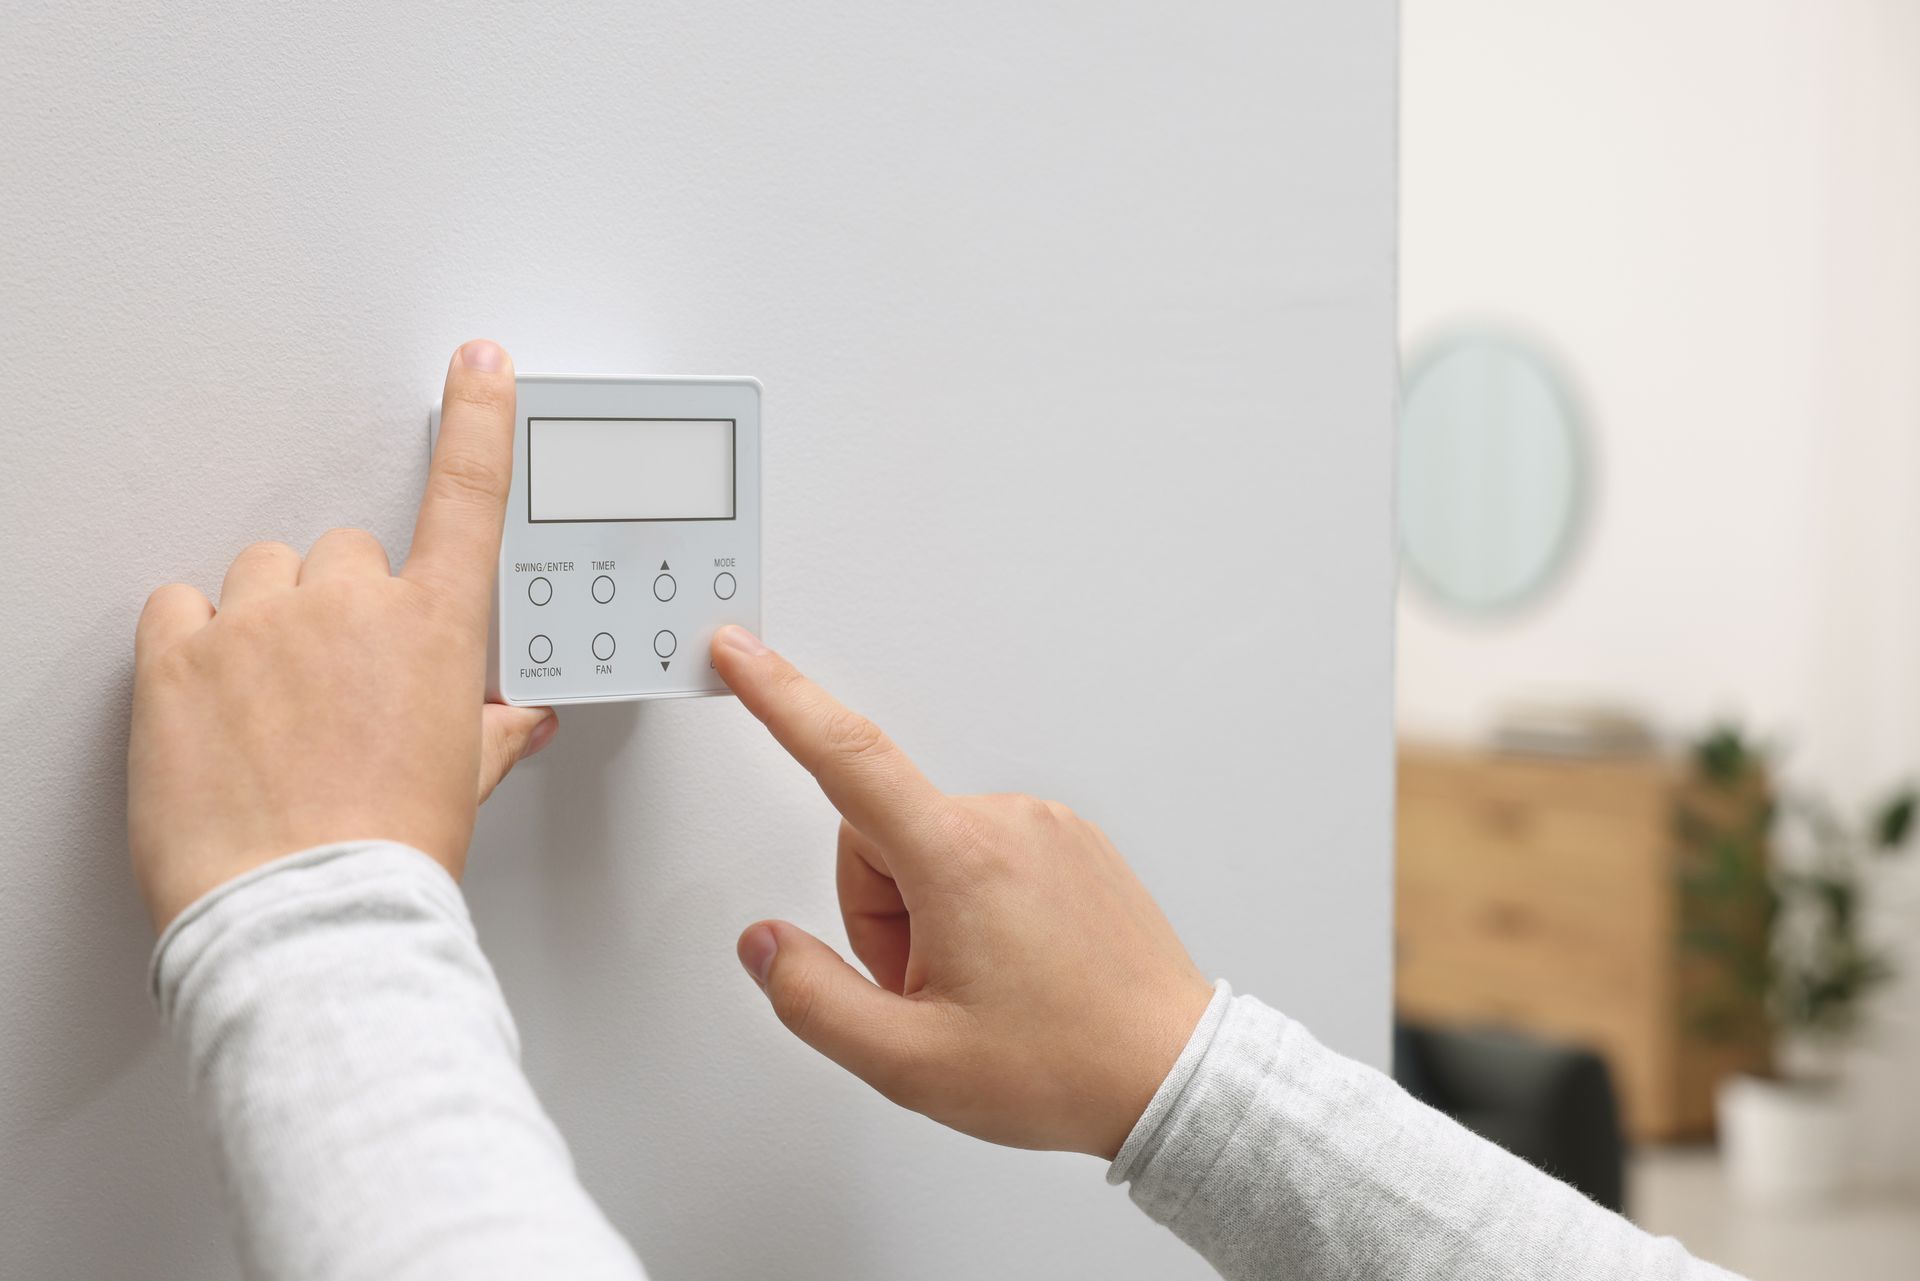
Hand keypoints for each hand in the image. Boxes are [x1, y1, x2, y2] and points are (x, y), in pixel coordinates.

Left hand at [127, 340, 555, 930]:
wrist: (306, 914)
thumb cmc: (390, 857)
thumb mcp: (463, 785)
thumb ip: (490, 732)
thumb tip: (514, 719)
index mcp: (435, 630)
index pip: (468, 496)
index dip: (479, 420)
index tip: (481, 368)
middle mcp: (350, 607)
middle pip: (342, 558)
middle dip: (340, 608)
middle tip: (334, 685)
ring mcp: (259, 625)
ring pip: (260, 577)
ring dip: (266, 622)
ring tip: (269, 705)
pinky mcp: (177, 658)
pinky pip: (180, 607)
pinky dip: (193, 642)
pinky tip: (213, 702)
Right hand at [712, 626, 1213, 1159]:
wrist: (1172, 1075)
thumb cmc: (1063, 1066)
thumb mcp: (910, 1062)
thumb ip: (813, 998)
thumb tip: (764, 944)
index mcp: (959, 859)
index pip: (846, 756)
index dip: (779, 698)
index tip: (739, 652)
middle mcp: (1007, 821)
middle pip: (877, 836)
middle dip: (878, 912)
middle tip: (928, 989)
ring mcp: (1047, 828)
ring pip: (927, 849)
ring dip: (926, 913)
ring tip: (981, 986)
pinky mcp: (1072, 844)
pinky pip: (981, 855)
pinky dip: (972, 904)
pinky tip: (1012, 966)